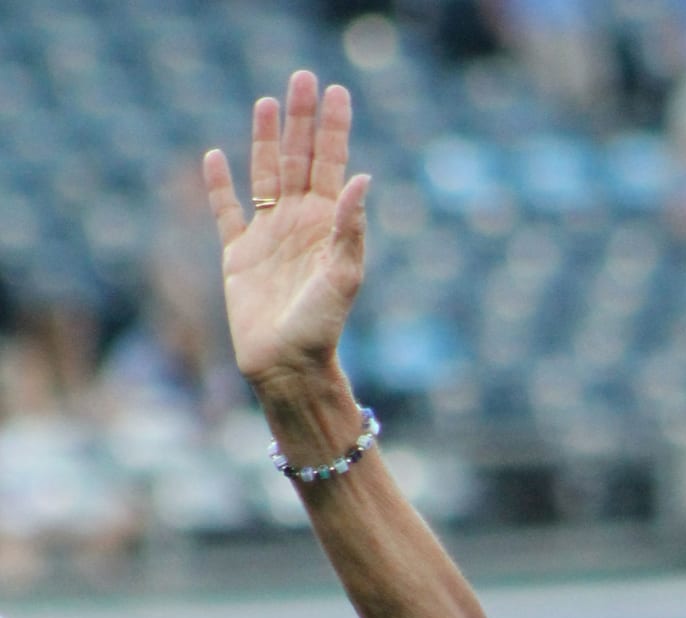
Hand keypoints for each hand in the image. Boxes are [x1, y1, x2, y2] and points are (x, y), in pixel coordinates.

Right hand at [203, 70, 368, 390]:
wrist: (287, 366)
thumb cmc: (321, 328)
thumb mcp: (344, 277)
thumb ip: (350, 229)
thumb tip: (361, 179)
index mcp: (327, 227)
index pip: (332, 166)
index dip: (333, 129)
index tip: (336, 91)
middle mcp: (298, 225)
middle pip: (299, 159)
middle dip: (301, 120)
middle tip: (302, 77)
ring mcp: (267, 238)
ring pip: (264, 176)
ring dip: (265, 140)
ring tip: (267, 103)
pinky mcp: (238, 256)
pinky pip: (226, 212)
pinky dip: (219, 186)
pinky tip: (216, 157)